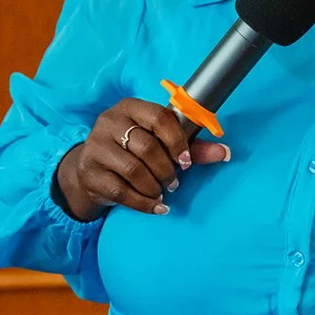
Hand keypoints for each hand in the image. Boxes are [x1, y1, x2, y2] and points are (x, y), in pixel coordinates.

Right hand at [54, 98, 230, 221]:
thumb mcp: (159, 141)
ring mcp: (96, 147)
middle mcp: (109, 122)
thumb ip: (191, 146)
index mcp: (130, 107)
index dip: (177, 141)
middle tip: (175, 182)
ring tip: (162, 192)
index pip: (158, 117)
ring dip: (155, 186)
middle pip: (146, 147)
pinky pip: (121, 191)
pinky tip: (156, 207)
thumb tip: (225, 152)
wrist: (91, 168)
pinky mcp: (90, 172)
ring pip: (133, 170)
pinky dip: (143, 203)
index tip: (187, 161)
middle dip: (167, 169)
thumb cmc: (132, 150)